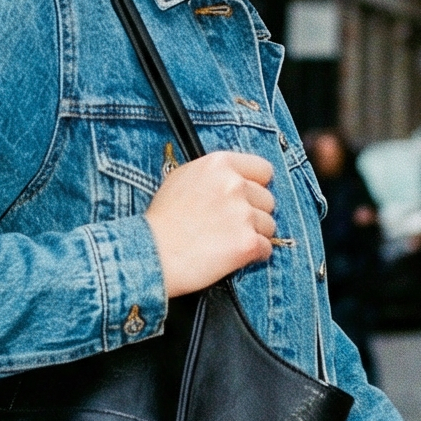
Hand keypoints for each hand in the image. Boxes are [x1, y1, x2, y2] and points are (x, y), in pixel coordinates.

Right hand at [145, 151, 276, 296]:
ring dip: (254, 235)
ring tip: (226, 242)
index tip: (246, 198)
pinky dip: (253, 255)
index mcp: (219, 164)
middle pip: (268, 200)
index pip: (263, 169)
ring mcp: (243, 214)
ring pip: (269, 225)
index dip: (256, 186)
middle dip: (254, 213)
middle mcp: (234, 185)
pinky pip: (266, 248)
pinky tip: (231, 256)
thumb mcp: (181, 179)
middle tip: (230, 225)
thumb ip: (214, 175)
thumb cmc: (162, 221)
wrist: (151, 254)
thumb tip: (234, 179)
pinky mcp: (247, 243)